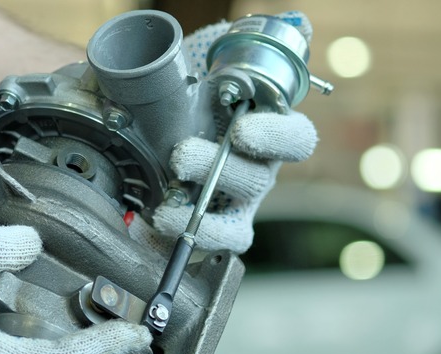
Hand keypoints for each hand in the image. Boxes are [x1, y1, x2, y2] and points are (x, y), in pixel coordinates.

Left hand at [129, 11, 318, 254]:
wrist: (145, 126)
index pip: (295, 139)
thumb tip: (295, 22)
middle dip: (220, 170)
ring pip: (237, 220)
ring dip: (202, 216)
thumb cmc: (186, 96)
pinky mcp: (210, 228)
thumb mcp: (207, 60)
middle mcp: (257, 170)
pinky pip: (213, 244)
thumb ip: (243, 44)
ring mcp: (235, 204)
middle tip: (180, 157)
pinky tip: (160, 224)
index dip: (277, 136)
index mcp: (265, 132)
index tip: (244, 130)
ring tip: (165, 208)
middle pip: (258, 180)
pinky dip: (190, 239)